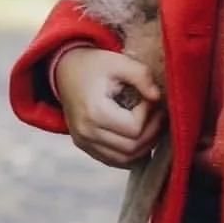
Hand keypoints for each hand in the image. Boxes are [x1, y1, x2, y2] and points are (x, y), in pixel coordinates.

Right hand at [57, 47, 163, 168]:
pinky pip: (114, 160)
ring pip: (125, 159)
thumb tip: (157, 97)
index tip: (150, 98)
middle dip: (152, 132)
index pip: (134, 128)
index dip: (149, 114)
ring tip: (152, 124)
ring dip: (144, 145)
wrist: (65, 71)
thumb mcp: (118, 62)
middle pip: (131, 148)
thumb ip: (142, 76)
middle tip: (158, 113)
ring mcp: (84, 142)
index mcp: (94, 112)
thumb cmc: (93, 65)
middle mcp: (86, 132)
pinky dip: (131, 153)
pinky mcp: (85, 146)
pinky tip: (140, 135)